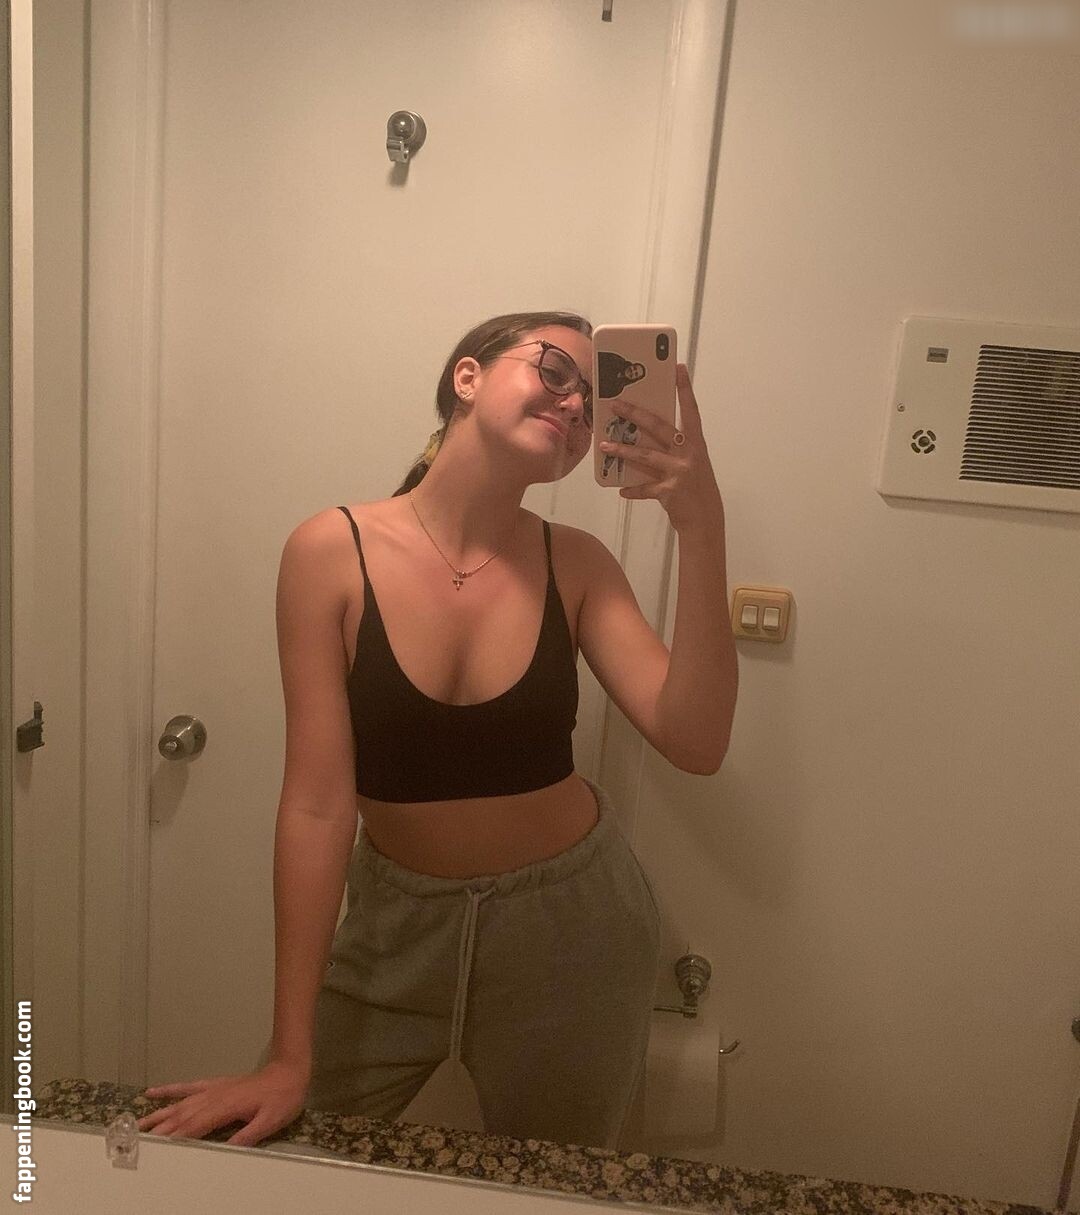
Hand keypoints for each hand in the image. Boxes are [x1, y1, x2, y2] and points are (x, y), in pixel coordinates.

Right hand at [136, 1059, 308, 1147]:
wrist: (289, 1072)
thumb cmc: (282, 1099)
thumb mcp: (270, 1122)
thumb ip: (247, 1136)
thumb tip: (223, 1150)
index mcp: (227, 1107)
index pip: (196, 1126)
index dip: (176, 1137)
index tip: (157, 1147)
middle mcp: (215, 1096)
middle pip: (183, 1115)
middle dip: (161, 1129)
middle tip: (137, 1141)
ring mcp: (213, 1088)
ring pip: (181, 1102)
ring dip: (160, 1114)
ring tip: (138, 1124)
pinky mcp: (215, 1084)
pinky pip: (189, 1086)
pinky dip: (170, 1089)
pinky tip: (154, 1092)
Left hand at [597, 363, 722, 533]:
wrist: (705, 519)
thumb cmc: (698, 488)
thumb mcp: (693, 463)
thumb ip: (674, 449)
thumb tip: (646, 436)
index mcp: (696, 443)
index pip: (691, 410)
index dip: (684, 389)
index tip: (677, 368)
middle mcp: (688, 453)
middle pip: (659, 427)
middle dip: (636, 415)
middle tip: (616, 404)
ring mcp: (679, 472)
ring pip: (645, 456)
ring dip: (623, 451)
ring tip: (606, 446)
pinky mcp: (669, 491)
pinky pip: (644, 489)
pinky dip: (632, 490)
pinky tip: (621, 490)